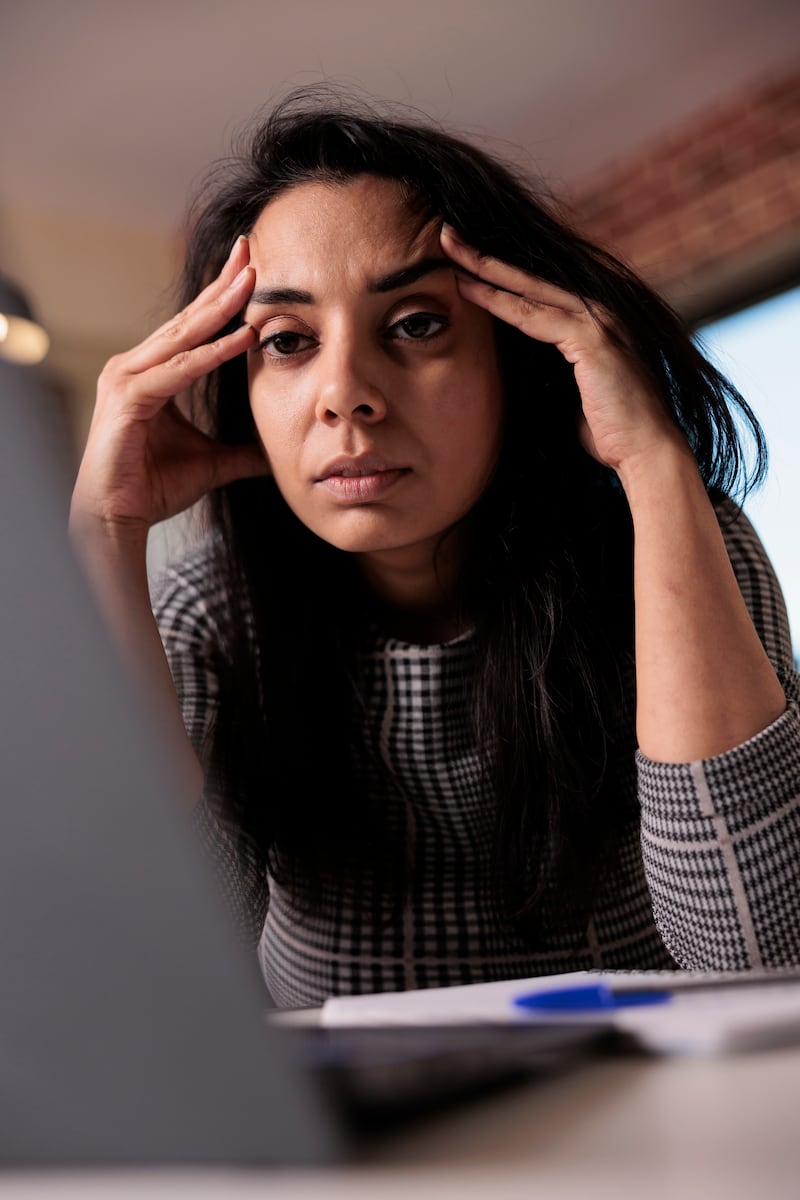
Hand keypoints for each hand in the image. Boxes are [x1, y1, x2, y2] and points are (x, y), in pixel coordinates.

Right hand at [71, 236, 267, 544]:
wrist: (116, 517)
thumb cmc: (152, 486)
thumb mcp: (212, 463)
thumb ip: (241, 453)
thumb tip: (274, 453)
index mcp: (152, 373)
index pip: (194, 327)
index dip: (223, 298)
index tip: (253, 269)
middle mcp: (136, 366)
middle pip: (189, 318)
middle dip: (223, 283)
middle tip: (252, 248)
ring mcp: (128, 378)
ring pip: (184, 336)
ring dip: (221, 307)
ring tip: (253, 279)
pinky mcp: (129, 398)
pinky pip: (180, 370)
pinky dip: (212, 354)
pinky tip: (242, 338)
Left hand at [440, 225, 684, 475]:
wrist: (647, 453)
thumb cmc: (610, 431)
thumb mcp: (573, 392)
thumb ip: (553, 371)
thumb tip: (521, 372)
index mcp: (592, 322)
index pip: (536, 291)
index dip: (499, 275)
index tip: (462, 261)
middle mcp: (597, 312)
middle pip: (529, 278)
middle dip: (485, 256)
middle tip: (446, 234)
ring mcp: (597, 321)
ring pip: (528, 289)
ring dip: (485, 268)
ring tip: (448, 248)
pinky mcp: (592, 339)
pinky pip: (533, 315)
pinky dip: (499, 302)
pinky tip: (469, 290)